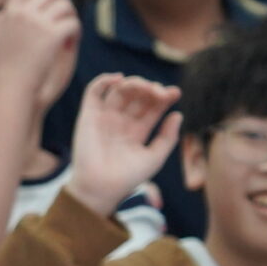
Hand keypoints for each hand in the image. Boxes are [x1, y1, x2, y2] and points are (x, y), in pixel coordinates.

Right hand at [0, 0, 79, 103]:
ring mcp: (39, 23)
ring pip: (65, 4)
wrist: (13, 86)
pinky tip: (70, 42)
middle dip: (58, 4)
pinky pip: (73, 22)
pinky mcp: (54, 35)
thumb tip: (12, 6)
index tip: (44, 4)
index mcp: (10, 11)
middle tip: (61, 20)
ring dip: (69, 16)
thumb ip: (6, 19)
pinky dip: (75, 32)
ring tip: (67, 32)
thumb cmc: (6, 66)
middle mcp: (23, 13)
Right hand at [63, 74, 183, 214]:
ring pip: (119, 89)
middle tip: (160, 92)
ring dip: (133, 83)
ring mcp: (105, 116)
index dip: (164, 96)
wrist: (101, 187)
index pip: (152, 106)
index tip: (175, 93)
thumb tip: (178, 114)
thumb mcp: (155, 158)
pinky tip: (119, 78)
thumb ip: (167, 137)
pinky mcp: (88, 115)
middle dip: (150, 89)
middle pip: (138, 95)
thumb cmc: (128, 177)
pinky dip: (104, 80)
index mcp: (137, 130)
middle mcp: (121, 121)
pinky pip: (94, 91)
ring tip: (144, 87)